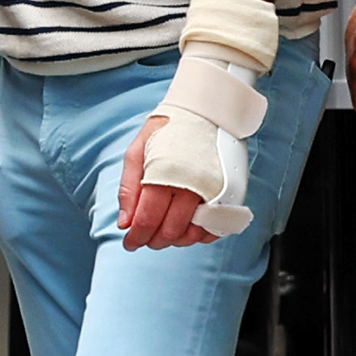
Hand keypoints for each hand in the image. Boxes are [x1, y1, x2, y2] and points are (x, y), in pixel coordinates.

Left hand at [117, 117, 213, 251]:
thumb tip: (124, 222)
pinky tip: (188, 228)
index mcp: (165, 176)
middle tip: (145, 239)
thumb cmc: (168, 131)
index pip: (148, 220)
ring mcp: (214, 192)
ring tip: (164, 233)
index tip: (130, 243)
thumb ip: (130, 189)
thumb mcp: (137, 152)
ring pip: (194, 233)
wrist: (206, 112)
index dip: (136, 237)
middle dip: (153, 241)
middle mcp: (192, 187)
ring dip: (176, 240)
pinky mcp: (231, 194)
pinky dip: (201, 234)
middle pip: (170, 231)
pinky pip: (217, 227)